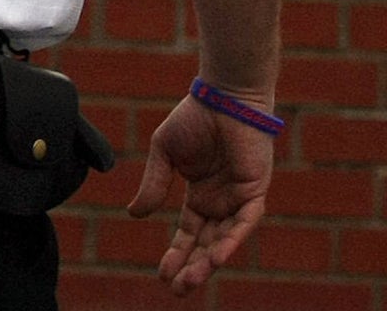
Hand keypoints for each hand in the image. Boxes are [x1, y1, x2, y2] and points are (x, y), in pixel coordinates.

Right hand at [126, 93, 276, 294]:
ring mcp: (238, 199)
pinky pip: (244, 222)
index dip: (175, 253)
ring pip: (225, 239)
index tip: (161, 274)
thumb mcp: (164, 154)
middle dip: (192, 268)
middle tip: (177, 290)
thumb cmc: (193, 119)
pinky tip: (217, 256)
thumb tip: (135, 215)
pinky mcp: (254, 191)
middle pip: (206, 244)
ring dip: (210, 261)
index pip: (188, 233)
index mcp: (199, 194)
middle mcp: (220, 202)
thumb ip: (154, 184)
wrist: (223, 98)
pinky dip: (232, 239)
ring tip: (192, 280)